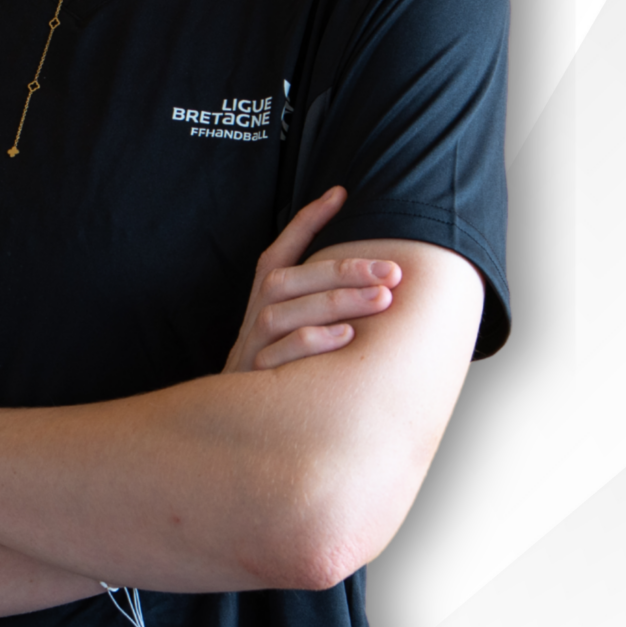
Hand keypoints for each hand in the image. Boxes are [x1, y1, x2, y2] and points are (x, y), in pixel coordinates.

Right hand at [223, 187, 400, 372]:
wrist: (233, 432)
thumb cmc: (277, 380)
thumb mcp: (289, 341)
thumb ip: (316, 312)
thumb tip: (372, 289)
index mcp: (262, 304)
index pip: (278, 253)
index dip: (306, 222)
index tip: (340, 193)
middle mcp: (254, 319)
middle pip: (290, 279)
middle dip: (344, 270)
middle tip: (392, 271)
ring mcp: (251, 347)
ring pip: (287, 310)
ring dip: (336, 300)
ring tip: (384, 298)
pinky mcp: (253, 378)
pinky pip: (282, 352)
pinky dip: (315, 341)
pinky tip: (349, 337)